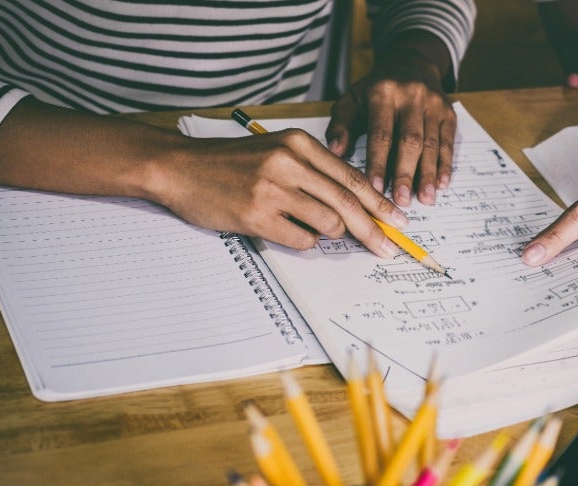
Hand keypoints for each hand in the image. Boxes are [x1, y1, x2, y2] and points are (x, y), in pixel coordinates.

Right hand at [156, 129, 409, 257]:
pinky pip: (302, 240)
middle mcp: (290, 162)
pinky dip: (303, 241)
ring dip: (328, 235)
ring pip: (328, 224)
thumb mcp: (277, 151)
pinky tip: (284, 229)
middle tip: (388, 249)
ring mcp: (273, 189)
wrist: (180, 167)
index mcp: (299, 143)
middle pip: (349, 204)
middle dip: (373, 230)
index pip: (353, 178)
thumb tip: (356, 206)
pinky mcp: (258, 215)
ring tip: (305, 225)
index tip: (398, 222)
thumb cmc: (232, 163)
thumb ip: (315, 172)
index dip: (380, 204)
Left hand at [326, 33, 456, 207]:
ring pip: (431, 144)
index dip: (379, 163)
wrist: (411, 62)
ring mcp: (433, 103)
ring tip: (426, 200)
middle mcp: (411, 95)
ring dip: (428, 174)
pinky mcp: (449, 112)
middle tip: (402, 202)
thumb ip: (340, 124)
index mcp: (382, 93)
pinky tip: (442, 184)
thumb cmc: (375, 90)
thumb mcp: (352, 99)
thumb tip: (334, 152)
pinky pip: (448, 142)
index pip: (381, 134)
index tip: (375, 189)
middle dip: (406, 174)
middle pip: (410, 141)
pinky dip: (445, 164)